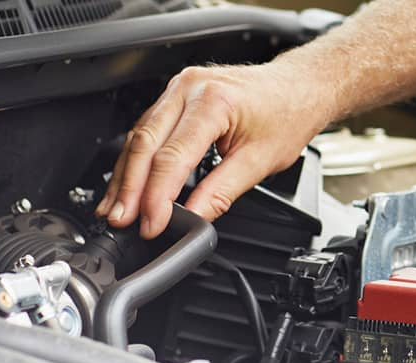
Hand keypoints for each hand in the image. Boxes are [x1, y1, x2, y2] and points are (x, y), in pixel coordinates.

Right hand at [94, 64, 333, 238]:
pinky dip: (136, 159)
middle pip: (144, 144)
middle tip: (121, 221)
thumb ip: (222, 192)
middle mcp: (189, 88)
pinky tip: (128, 182)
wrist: (300, 86)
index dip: (157, 196)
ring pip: (139, 136)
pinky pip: (147, 128)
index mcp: (213, 102)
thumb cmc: (288, 114)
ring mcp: (179, 88)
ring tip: (116, 209)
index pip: (172, 156)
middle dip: (129, 188)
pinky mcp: (176, 95)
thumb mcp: (261, 161)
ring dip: (125, 176)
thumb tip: (193, 217)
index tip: (153, 224)